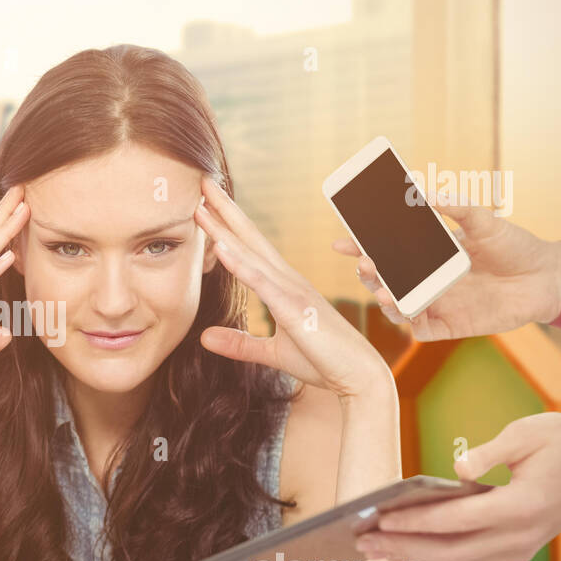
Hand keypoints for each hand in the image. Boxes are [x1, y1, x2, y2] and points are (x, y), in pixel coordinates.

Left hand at [195, 178, 392, 399]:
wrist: (359, 378)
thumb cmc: (323, 361)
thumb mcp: (272, 353)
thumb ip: (239, 344)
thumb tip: (204, 337)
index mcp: (283, 286)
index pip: (250, 248)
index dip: (226, 225)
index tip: (203, 203)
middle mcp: (288, 280)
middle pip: (249, 238)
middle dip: (224, 210)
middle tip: (201, 182)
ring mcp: (292, 291)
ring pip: (252, 253)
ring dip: (225, 228)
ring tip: (201, 204)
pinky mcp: (295, 309)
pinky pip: (262, 283)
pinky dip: (241, 264)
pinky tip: (221, 246)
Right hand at [332, 197, 560, 339]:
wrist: (545, 277)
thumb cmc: (514, 245)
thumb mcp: (484, 219)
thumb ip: (455, 207)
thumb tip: (425, 191)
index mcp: (427, 253)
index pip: (384, 250)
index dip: (360, 246)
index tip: (341, 242)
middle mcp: (425, 279)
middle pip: (383, 279)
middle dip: (367, 272)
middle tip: (365, 264)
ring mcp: (434, 303)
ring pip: (394, 306)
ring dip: (383, 298)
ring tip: (383, 289)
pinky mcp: (448, 325)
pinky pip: (419, 328)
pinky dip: (409, 320)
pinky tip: (407, 309)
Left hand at [355, 407, 560, 560]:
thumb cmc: (559, 440)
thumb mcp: (524, 434)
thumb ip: (489, 453)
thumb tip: (457, 470)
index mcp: (523, 506)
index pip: (457, 521)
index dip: (415, 522)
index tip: (380, 519)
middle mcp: (522, 535)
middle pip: (451, 552)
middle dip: (403, 549)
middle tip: (363, 542)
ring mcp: (520, 547)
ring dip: (414, 557)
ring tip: (375, 547)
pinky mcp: (516, 548)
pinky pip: (469, 559)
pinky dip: (435, 555)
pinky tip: (406, 546)